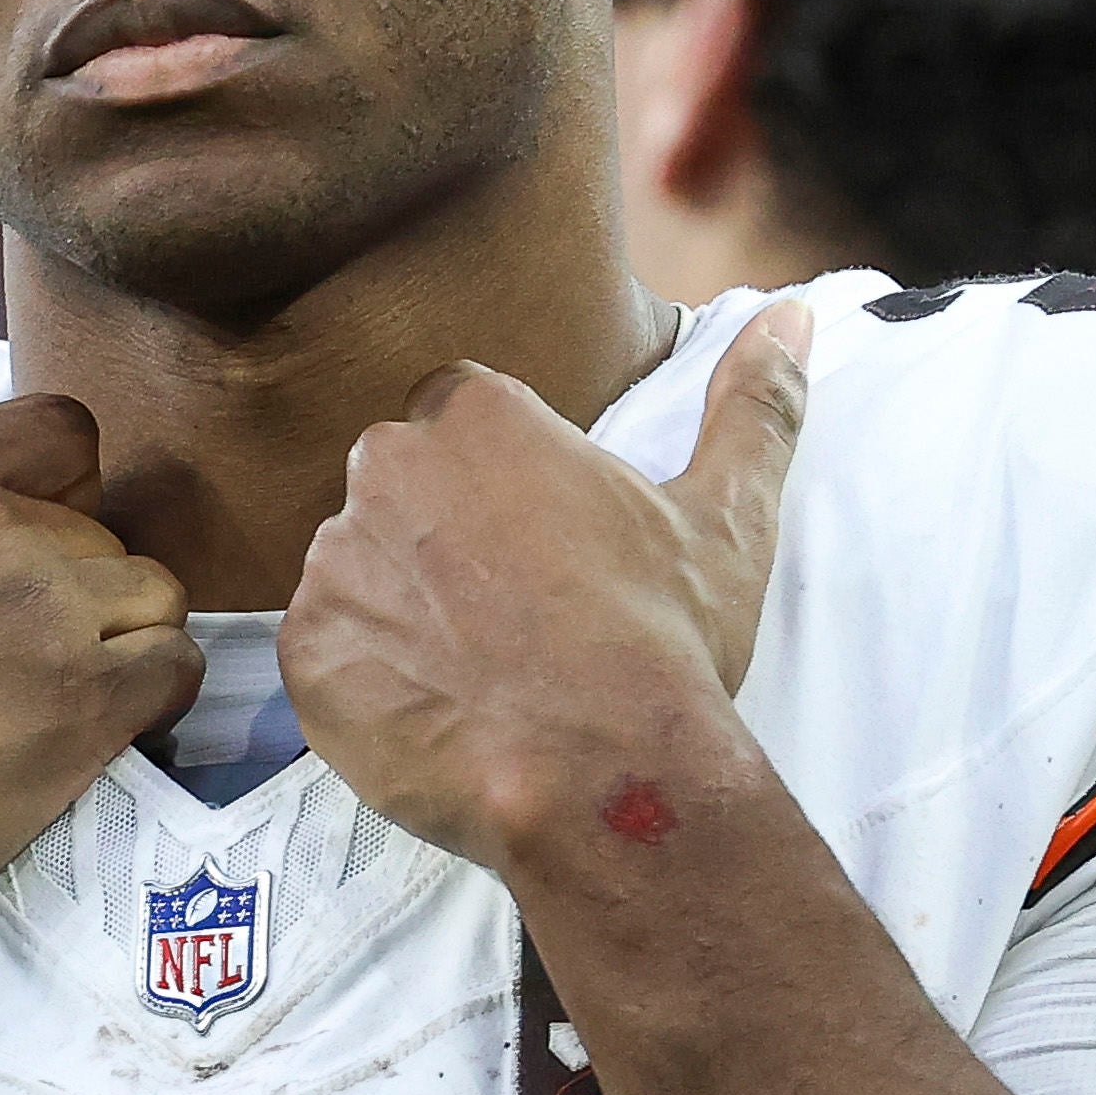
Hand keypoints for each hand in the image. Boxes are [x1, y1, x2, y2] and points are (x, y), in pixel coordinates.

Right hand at [0, 375, 200, 958]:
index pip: (62, 434)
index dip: (64, 495)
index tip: (28, 562)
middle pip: (107, 535)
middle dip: (83, 596)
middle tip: (23, 668)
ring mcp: (44, 614)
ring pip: (157, 597)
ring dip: (127, 648)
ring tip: (62, 704)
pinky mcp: (84, 705)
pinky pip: (175, 669)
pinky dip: (156, 703)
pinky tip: (98, 738)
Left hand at [282, 301, 811, 870]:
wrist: (600, 777)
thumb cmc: (663, 641)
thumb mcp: (725, 516)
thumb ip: (752, 405)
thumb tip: (791, 317)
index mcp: (478, 417)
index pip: (460, 414)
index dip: (499, 480)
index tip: (540, 540)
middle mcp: (387, 468)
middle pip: (400, 487)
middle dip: (443, 537)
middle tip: (513, 614)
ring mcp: (336, 561)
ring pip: (359, 567)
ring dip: (401, 606)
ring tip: (477, 671)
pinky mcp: (304, 651)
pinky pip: (326, 648)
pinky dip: (367, 677)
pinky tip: (435, 711)